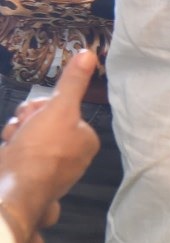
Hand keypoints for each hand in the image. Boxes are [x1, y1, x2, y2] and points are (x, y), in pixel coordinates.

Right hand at [0, 51, 99, 242]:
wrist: (14, 188)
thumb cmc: (43, 150)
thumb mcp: (60, 107)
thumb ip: (73, 83)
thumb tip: (88, 55)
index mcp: (85, 141)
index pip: (61, 111)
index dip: (44, 107)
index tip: (37, 111)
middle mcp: (70, 157)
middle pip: (42, 124)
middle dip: (27, 121)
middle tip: (23, 127)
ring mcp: (47, 169)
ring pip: (26, 137)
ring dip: (15, 133)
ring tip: (13, 141)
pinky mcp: (26, 176)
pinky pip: (16, 154)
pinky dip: (8, 150)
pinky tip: (7, 153)